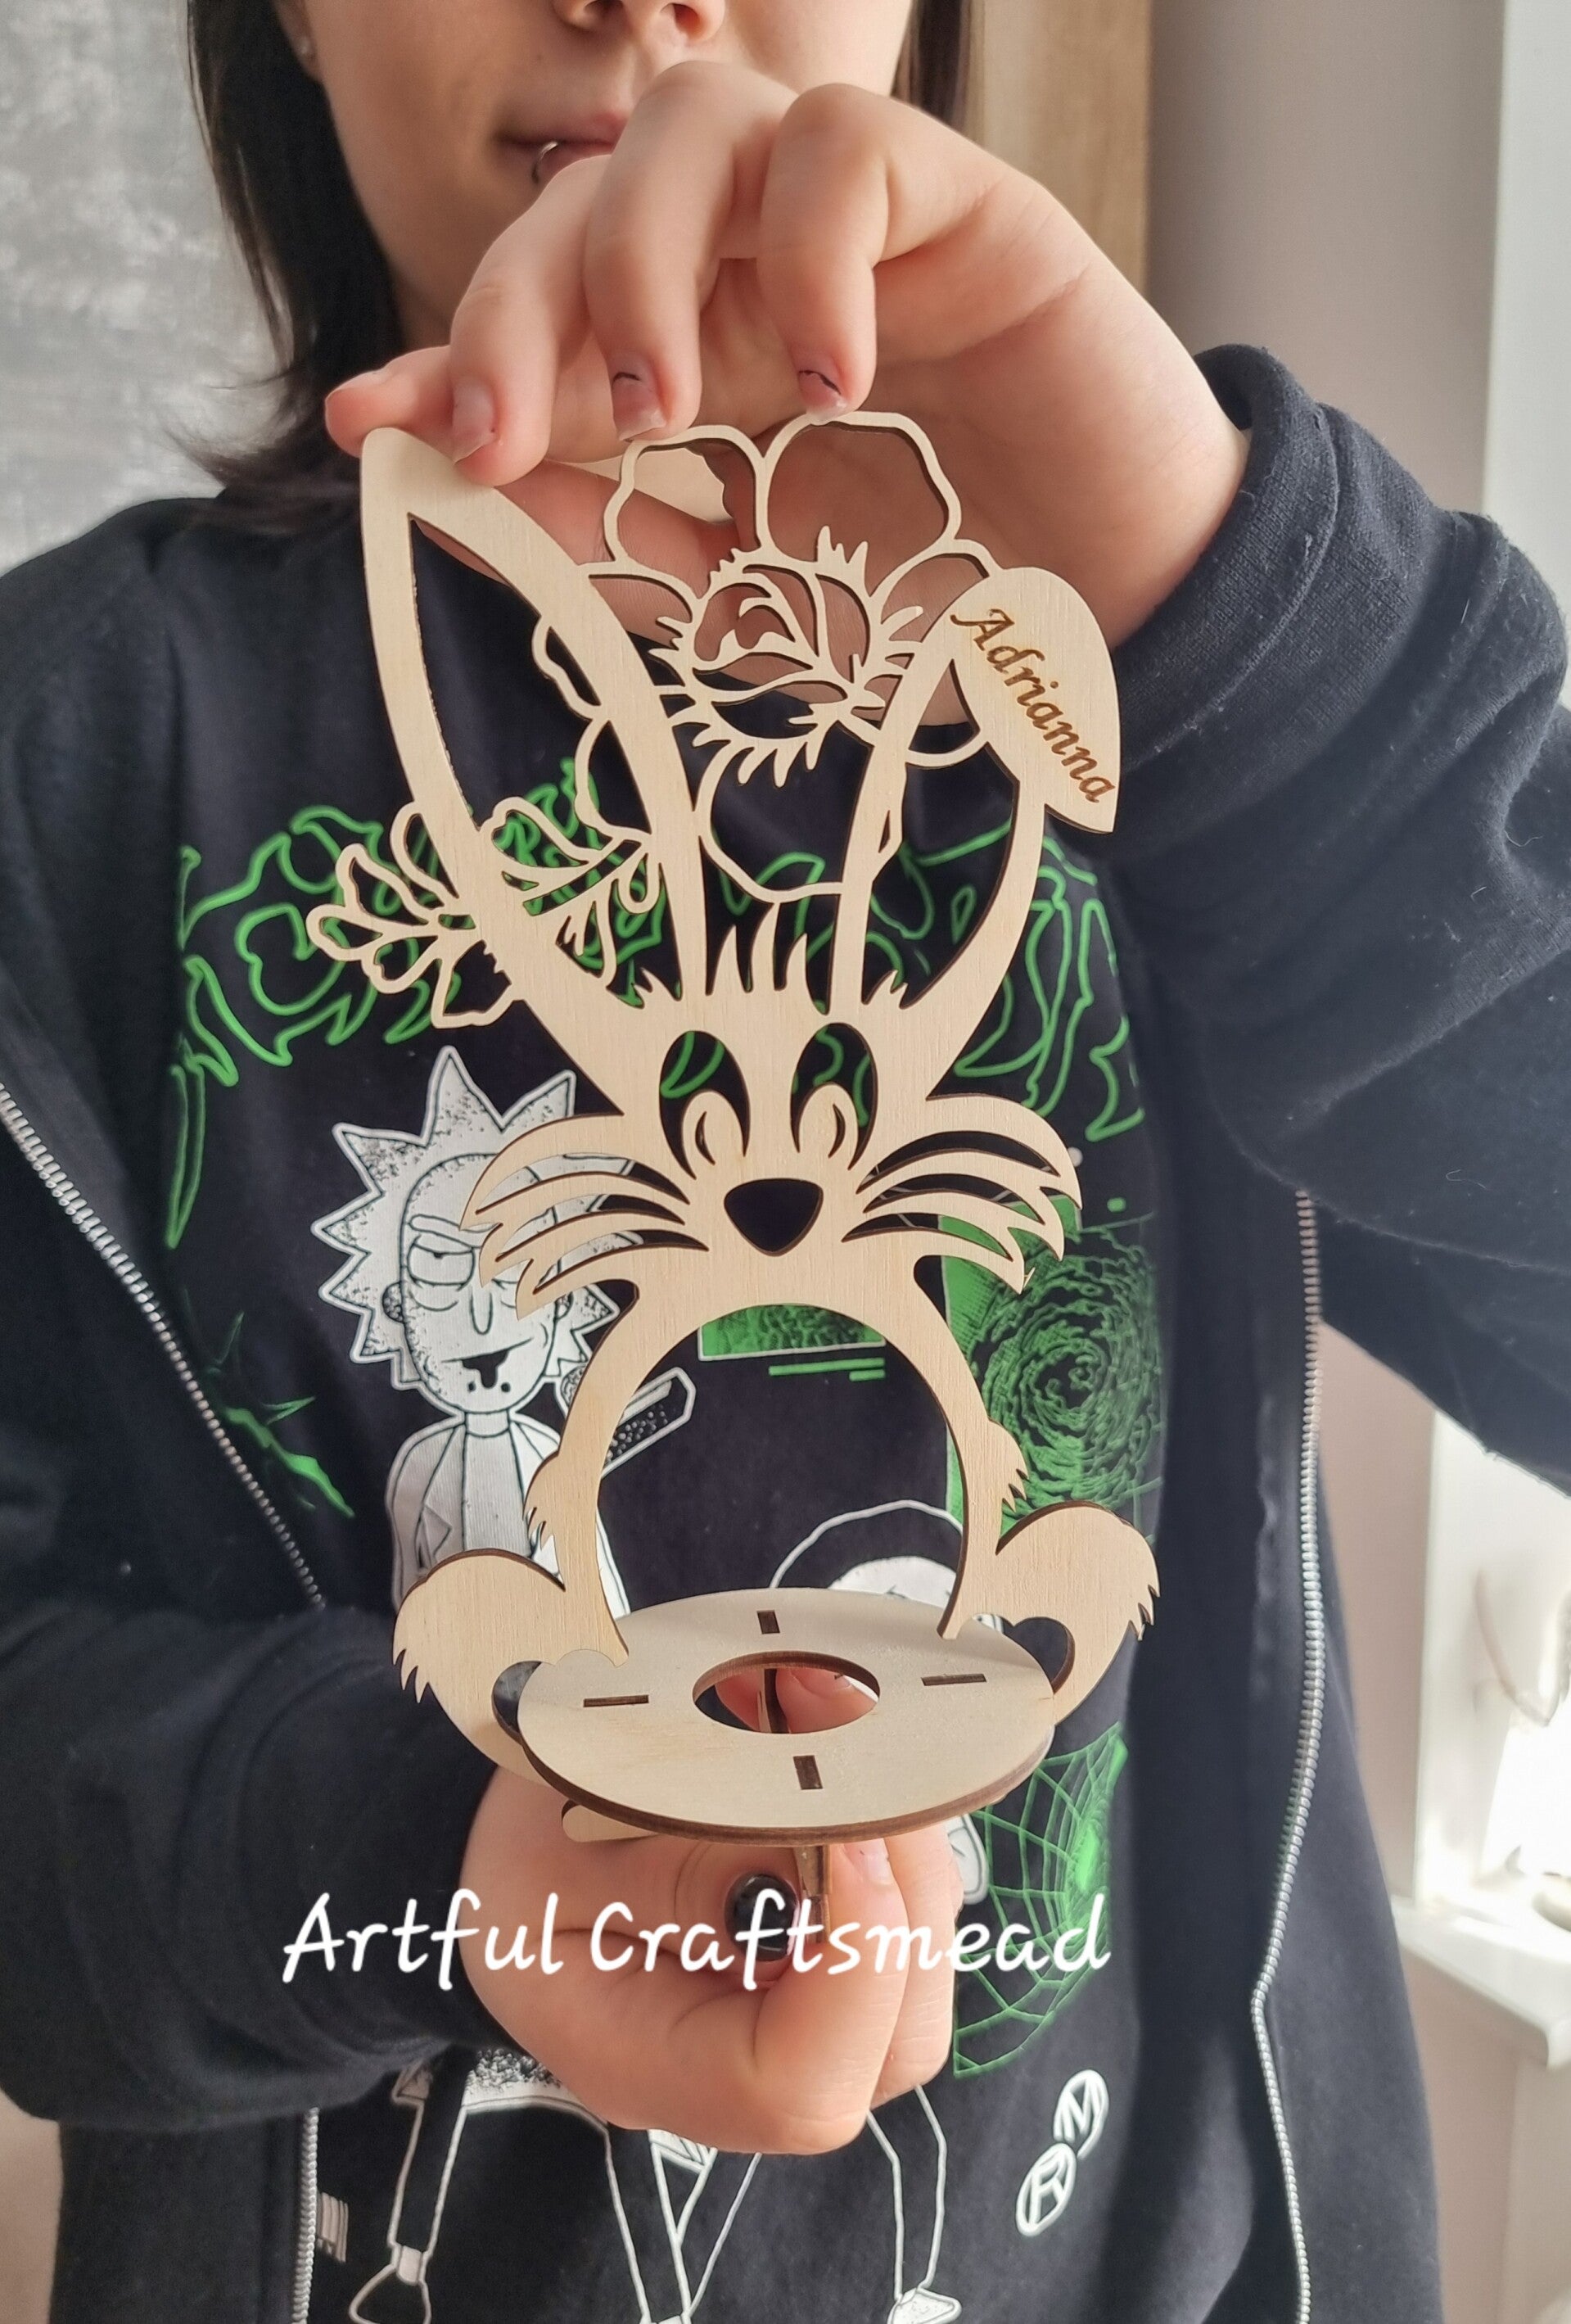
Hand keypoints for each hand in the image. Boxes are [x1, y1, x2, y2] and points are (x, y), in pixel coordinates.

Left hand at [326, 62, 1245, 643]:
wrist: (1127, 629)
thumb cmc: (947, 617)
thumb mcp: (736, 611)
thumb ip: (601, 548)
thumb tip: (439, 486)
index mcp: (702, 360)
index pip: (545, 311)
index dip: (452, 355)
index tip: (376, 427)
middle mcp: (757, 274)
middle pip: (587, 193)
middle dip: (514, 310)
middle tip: (504, 440)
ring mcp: (855, 230)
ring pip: (696, 119)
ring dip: (635, 256)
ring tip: (665, 408)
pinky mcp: (965, 203)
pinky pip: (847, 147)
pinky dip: (807, 254)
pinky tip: (832, 382)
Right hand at [459, 1666, 962, 2153]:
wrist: (511, 1862)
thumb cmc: (520, 1861)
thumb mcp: (560, 1854)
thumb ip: (680, 1863)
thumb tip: (818, 1849)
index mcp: (651, 2066)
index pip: (799, 2087)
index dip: (854, 1965)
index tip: (847, 1828)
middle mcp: (742, 2067)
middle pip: (892, 2038)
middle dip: (905, 1882)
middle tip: (859, 1745)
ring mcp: (798, 2021)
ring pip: (917, 1969)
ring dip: (906, 1834)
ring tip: (840, 1718)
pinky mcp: (828, 1962)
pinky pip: (903, 1918)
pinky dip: (895, 1827)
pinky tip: (844, 1744)